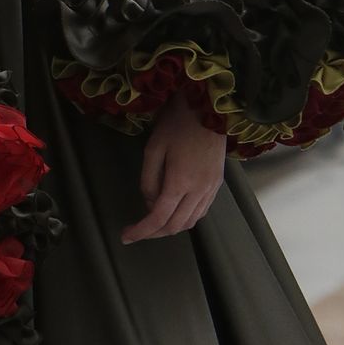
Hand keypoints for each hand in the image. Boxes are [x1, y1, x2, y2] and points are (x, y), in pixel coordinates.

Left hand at [121, 87, 226, 243]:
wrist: (209, 107)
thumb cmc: (177, 123)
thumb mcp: (153, 148)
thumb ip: (148, 180)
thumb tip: (150, 202)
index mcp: (180, 181)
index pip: (159, 218)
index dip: (141, 231)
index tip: (126, 237)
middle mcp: (199, 190)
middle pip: (176, 225)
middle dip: (153, 233)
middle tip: (136, 230)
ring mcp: (211, 188)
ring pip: (191, 222)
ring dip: (170, 227)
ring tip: (153, 222)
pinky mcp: (217, 184)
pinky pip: (201, 211)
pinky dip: (186, 218)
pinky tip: (174, 211)